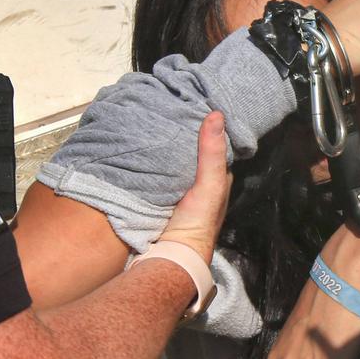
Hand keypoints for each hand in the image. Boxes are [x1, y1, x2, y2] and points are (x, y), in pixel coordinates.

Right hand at [156, 112, 231, 264]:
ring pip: (173, 164)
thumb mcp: (210, 184)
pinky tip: (142, 150)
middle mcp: (200, 184)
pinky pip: (156, 175)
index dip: (207, 129)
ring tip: (151, 122)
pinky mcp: (160, 197)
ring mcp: (179, 191)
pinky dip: (151, 164)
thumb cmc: (198, 221)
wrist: (171, 252)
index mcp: (217, 180)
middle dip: (182, 137)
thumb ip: (212, 153)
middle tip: (167, 111)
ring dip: (163, 150)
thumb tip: (216, 114)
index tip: (194, 106)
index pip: (214, 147)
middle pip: (191, 155)